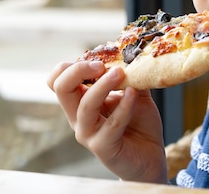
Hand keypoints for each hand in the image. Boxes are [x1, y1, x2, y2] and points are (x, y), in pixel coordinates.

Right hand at [47, 61, 167, 183]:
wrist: (151, 156)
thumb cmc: (139, 124)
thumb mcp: (134, 91)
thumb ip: (130, 74)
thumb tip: (131, 52)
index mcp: (81, 101)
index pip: (57, 79)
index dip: (71, 65)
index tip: (98, 59)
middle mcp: (78, 117)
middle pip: (60, 88)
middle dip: (78, 70)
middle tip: (102, 65)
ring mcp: (88, 133)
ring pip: (85, 106)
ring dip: (103, 86)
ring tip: (121, 73)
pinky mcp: (103, 148)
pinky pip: (111, 124)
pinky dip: (123, 106)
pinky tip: (133, 94)